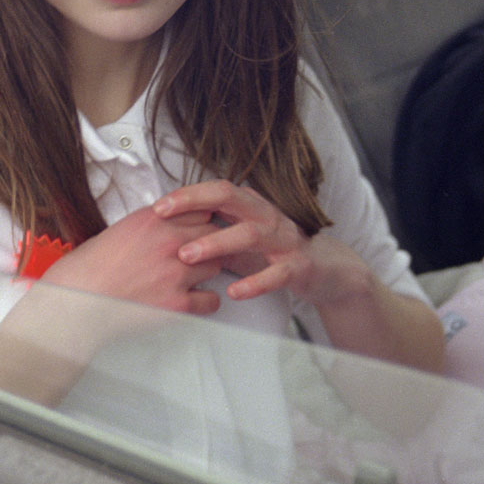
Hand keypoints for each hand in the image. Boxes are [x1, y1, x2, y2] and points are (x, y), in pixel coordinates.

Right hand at [41, 204, 223, 314]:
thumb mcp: (119, 230)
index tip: (196, 232)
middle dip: (207, 245)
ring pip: (216, 265)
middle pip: (213, 235)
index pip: (200, 210)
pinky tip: (191, 302)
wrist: (75, 302)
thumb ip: (151, 226)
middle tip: (195, 258)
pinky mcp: (178, 303)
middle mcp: (169, 241)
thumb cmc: (88, 269)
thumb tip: (170, 227)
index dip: (199, 222)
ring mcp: (176, 272)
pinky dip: (204, 303)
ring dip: (205, 272)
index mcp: (153, 219)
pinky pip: (211, 300)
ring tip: (188, 281)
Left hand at [153, 180, 344, 302]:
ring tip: (188, 255)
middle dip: (195, 203)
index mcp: (251, 206)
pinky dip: (255, 283)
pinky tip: (234, 292)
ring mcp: (284, 239)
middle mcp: (266, 216)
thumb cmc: (273, 252)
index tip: (158, 206)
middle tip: (164, 214)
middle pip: (230, 197)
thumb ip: (210, 235)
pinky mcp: (299, 265)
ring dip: (217, 242)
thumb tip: (169, 237)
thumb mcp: (239, 240)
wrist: (325, 268)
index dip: (187, 195)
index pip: (216, 190)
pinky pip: (277, 272)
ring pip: (250, 233)